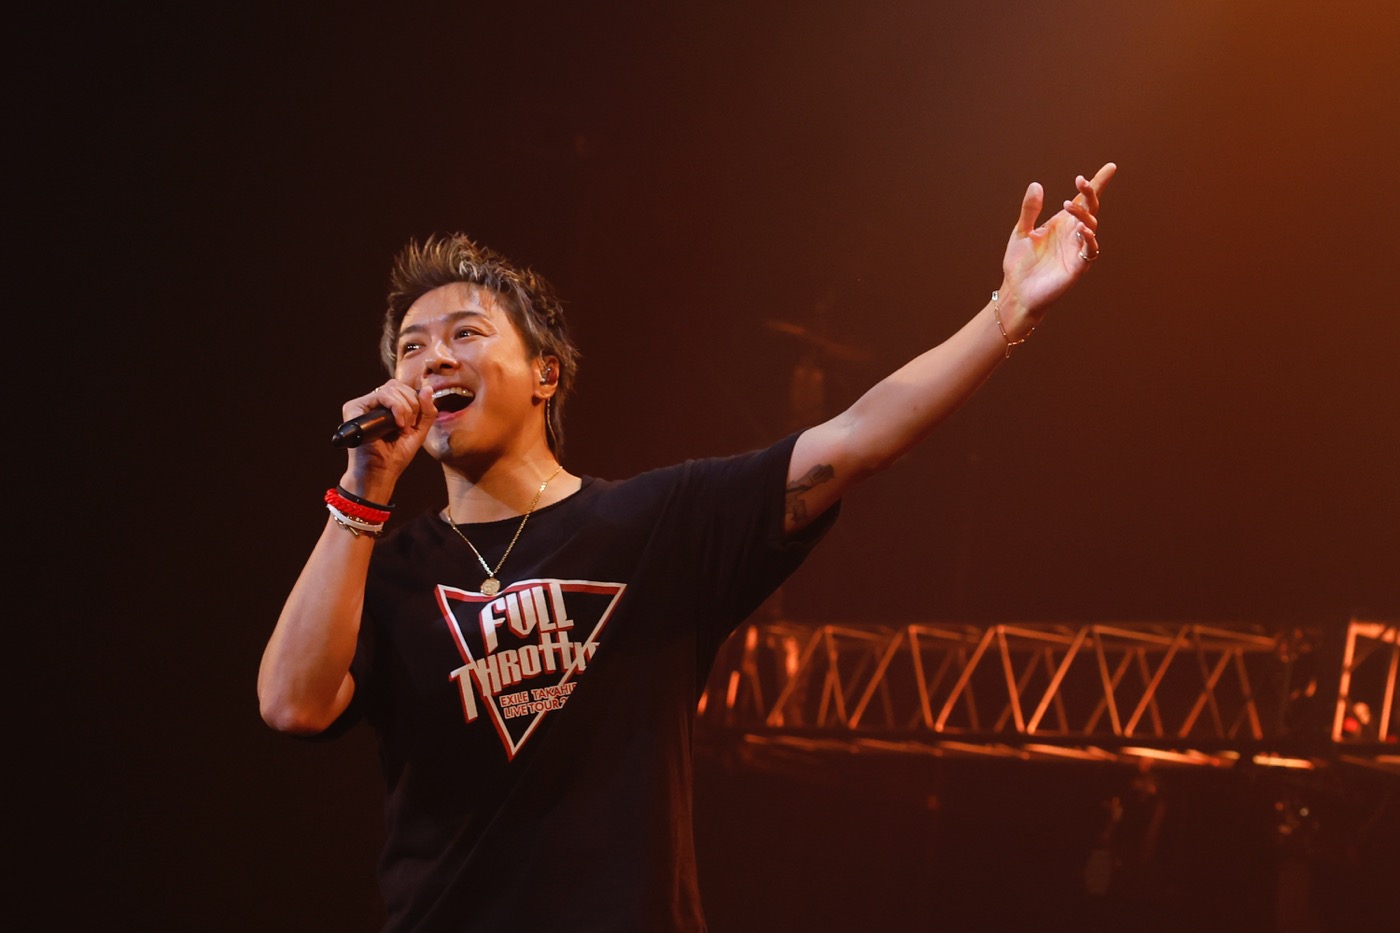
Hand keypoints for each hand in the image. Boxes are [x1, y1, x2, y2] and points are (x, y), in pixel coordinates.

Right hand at [339, 379, 436, 499]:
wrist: (381, 471)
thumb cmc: (396, 455)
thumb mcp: (418, 431)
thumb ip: (426, 411)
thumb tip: (428, 388)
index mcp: (385, 407)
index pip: (402, 389)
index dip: (415, 401)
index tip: (414, 423)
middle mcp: (372, 404)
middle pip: (397, 385)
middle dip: (412, 404)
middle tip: (409, 425)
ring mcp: (362, 405)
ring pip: (390, 388)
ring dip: (405, 408)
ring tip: (402, 427)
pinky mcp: (354, 408)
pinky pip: (381, 395)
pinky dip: (396, 407)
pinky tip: (397, 424)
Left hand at [999, 162, 1116, 331]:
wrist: (1017, 291)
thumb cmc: (1020, 264)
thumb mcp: (1021, 232)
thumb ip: (1029, 210)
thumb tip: (1036, 184)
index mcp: (1062, 224)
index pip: (1084, 201)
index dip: (1097, 184)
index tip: (1110, 167)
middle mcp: (1073, 234)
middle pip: (1090, 209)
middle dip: (1090, 193)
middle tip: (1081, 182)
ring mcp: (1077, 250)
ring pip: (1091, 226)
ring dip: (1083, 214)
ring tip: (1068, 205)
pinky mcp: (1078, 267)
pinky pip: (1090, 251)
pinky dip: (1089, 239)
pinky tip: (1082, 230)